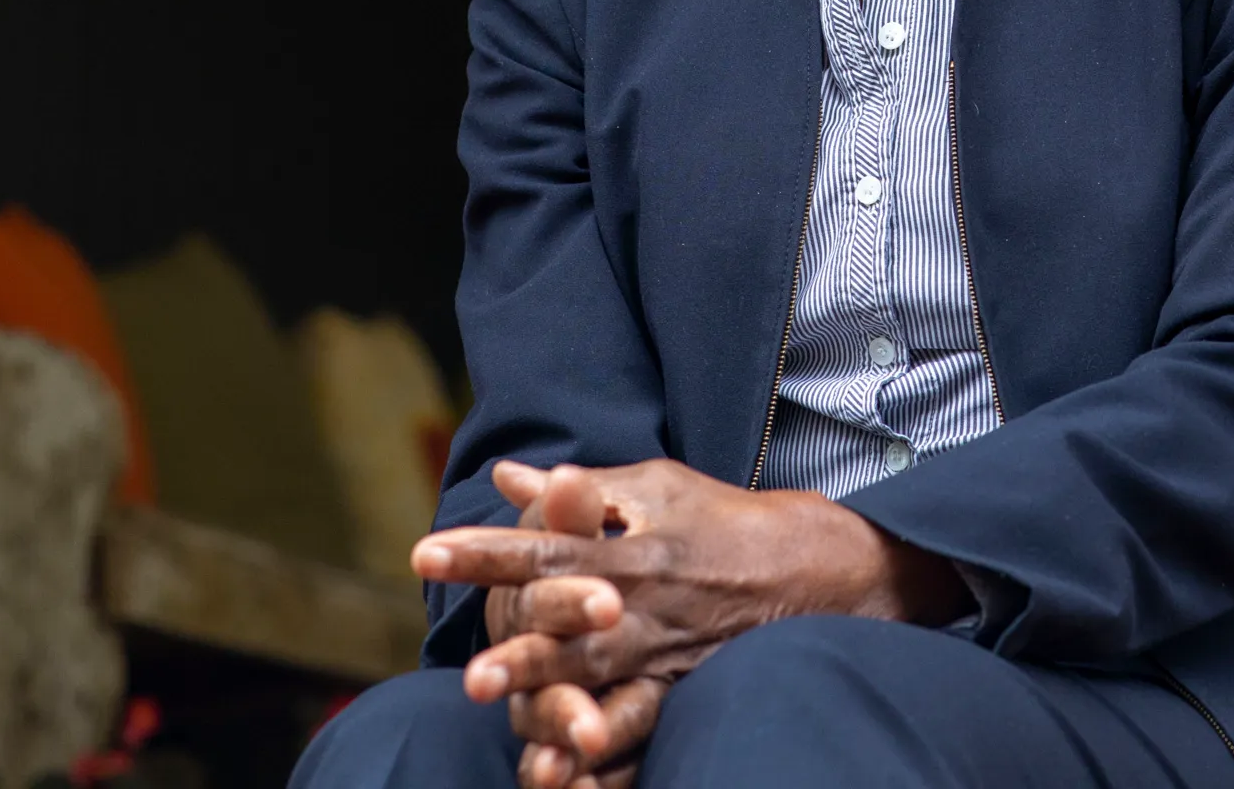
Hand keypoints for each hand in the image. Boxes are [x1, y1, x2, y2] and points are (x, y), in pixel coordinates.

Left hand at [416, 459, 968, 785]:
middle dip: (523, 654)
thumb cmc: (718, 521)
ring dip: (561, 704)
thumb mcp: (652, 490)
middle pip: (572, 629)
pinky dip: (610, 754)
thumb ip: (578, 494)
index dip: (483, 552)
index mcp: (627, 546)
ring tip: (523, 737)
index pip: (542, 548)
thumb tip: (507, 475)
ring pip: (606, 683)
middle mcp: (643, 602)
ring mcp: (668, 652)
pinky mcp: (686, 691)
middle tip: (470, 677)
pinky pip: (645, 728)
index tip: (422, 553)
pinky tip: (570, 778)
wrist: (812, 567)